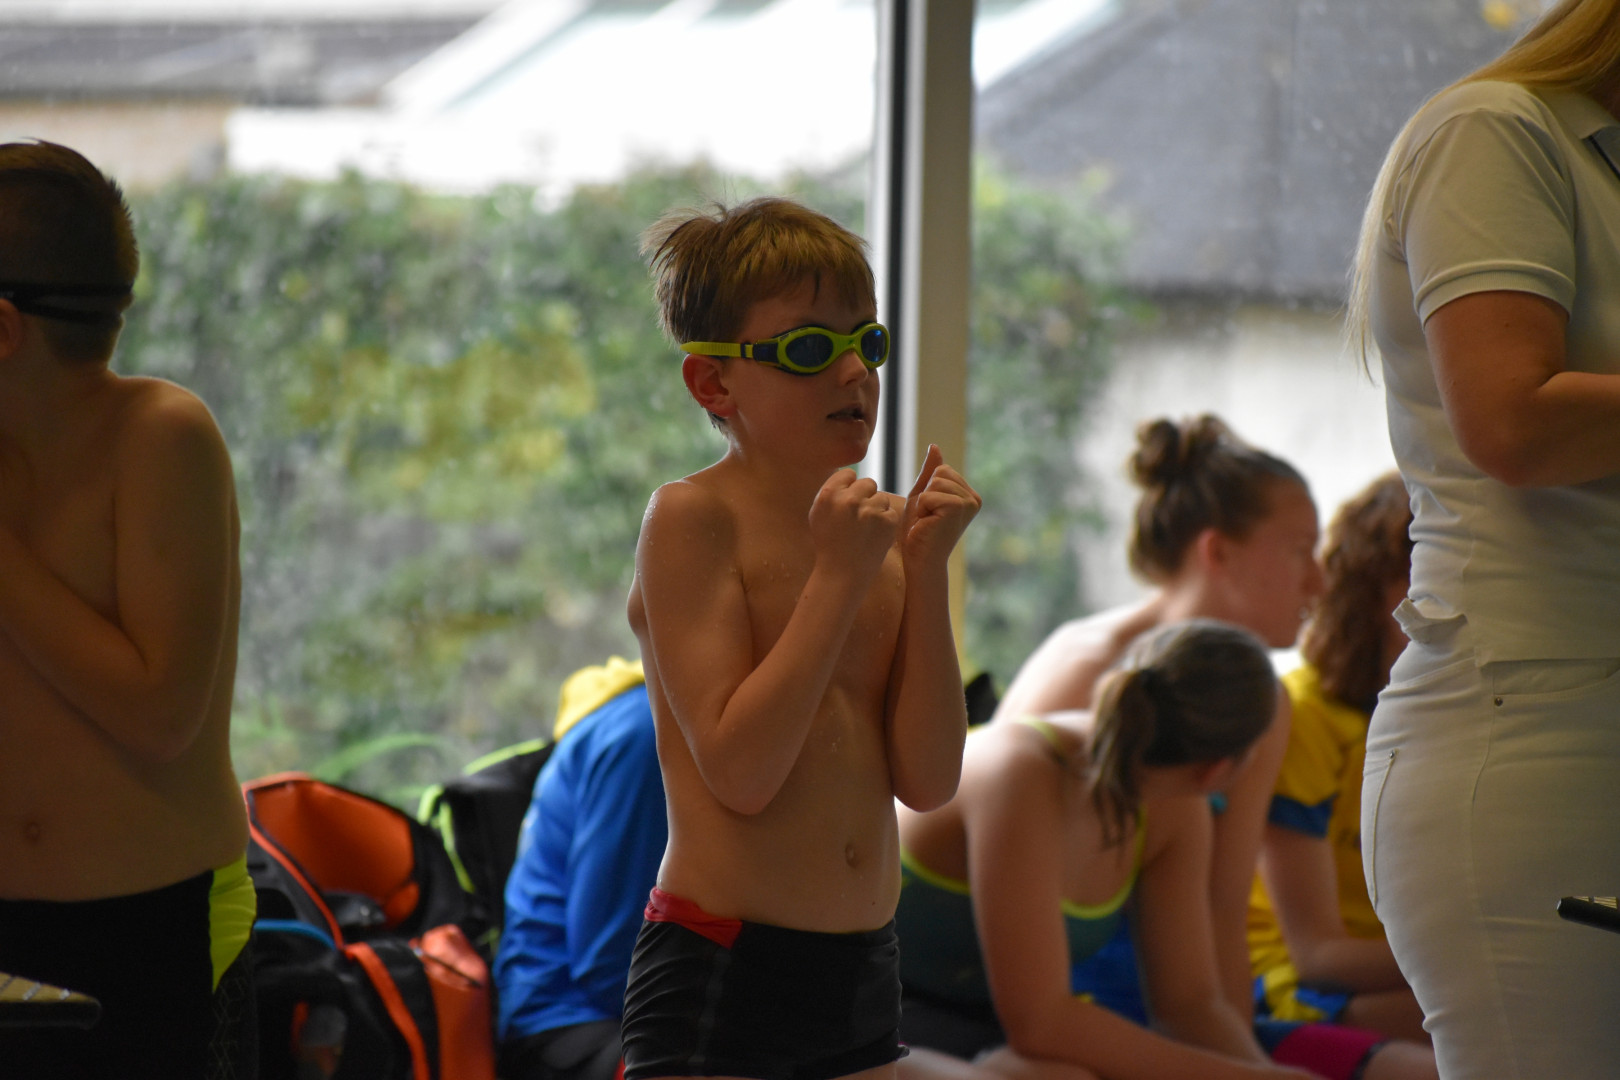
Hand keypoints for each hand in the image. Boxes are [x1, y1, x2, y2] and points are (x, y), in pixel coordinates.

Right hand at [809, 469, 902, 589]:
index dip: (849, 488)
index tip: (847, 505)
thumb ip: (832, 491)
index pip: (849, 474)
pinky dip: (886, 523)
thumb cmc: (829, 543)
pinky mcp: (888, 521)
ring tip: (865, 531)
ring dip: (876, 510)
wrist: (842, 574)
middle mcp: (849, 499)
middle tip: (858, 519)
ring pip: (882, 498)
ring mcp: (870, 510)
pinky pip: (891, 512)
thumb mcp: (818, 514)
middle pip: (868, 483)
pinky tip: (874, 537)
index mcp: (828, 494)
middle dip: (865, 497)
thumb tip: (849, 474)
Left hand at [901, 444, 981, 566]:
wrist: (920, 561)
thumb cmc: (918, 532)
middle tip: (928, 517)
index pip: (942, 469)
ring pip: (934, 482)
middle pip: (940, 472)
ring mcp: (968, 503)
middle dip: (925, 494)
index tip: (930, 511)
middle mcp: (974, 498)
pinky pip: (929, 494)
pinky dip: (921, 509)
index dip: (927, 489)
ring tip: (928, 521)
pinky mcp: (958, 508)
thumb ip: (929, 472)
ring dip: (923, 503)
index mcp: (968, 494)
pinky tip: (927, 525)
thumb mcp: (922, 496)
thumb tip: (935, 446)